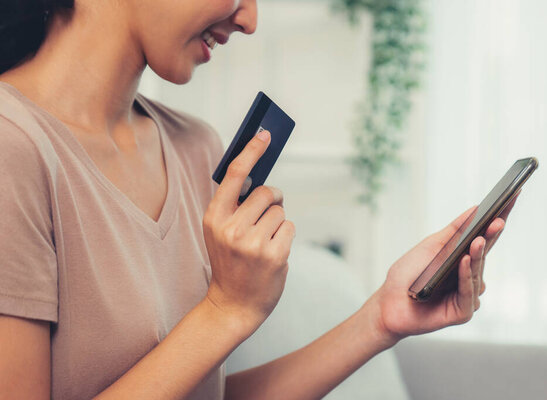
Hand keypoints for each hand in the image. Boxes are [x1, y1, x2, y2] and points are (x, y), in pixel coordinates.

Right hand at [202, 130, 295, 333]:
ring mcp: (253, 243)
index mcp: (213, 218)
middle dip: (271, 200)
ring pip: (280, 211)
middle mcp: (231, 228)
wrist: (233, 305)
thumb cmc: (230, 262)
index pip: (233, 175)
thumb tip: (258, 174)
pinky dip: (285, 236)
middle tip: (267, 214)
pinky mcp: (274, 255)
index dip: (251, 151)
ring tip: (264, 242)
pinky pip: (289, 227)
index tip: (265, 133)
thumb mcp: (220, 232)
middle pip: (266, 192)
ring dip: (277, 222)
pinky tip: (273, 253)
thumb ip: (234, 205)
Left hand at [367, 195, 518, 348]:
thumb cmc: (408, 275)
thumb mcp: (429, 246)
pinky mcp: (462, 312)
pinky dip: (465, 275)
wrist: (389, 303)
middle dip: (492, 235)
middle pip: (485, 252)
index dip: (499, 219)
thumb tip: (475, 209)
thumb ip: (453, 231)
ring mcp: (467, 295)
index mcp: (463, 259)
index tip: (512, 198)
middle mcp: (469, 277)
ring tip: (478, 239)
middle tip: (499, 219)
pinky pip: (467, 292)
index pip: (485, 237)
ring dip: (477, 255)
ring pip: (477, 272)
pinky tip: (464, 261)